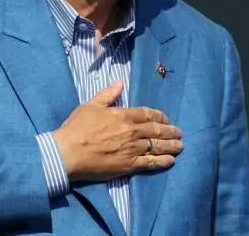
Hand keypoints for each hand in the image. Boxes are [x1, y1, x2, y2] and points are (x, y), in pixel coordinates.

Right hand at [51, 80, 183, 182]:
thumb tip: (120, 82)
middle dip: (170, 131)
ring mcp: (132, 149)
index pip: (147, 114)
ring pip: (157, 146)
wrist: (68, 151)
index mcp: (122, 115)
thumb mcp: (89, 106)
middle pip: (156, 131)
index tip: (165, 119)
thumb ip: (107, 94)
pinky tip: (170, 161)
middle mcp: (131, 132)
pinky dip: (162, 161)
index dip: (159, 116)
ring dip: (171, 146)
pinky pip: (151, 163)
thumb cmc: (76, 127)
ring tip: (180, 146)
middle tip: (179, 133)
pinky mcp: (129, 165)